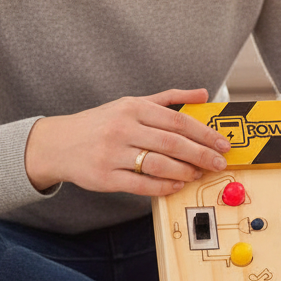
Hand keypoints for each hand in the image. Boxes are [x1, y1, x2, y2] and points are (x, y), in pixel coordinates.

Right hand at [24, 88, 230, 196]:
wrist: (58, 143)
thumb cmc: (100, 123)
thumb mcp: (131, 103)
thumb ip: (168, 98)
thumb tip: (202, 93)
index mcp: (133, 107)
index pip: (177, 120)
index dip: (204, 133)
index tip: (222, 143)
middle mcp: (123, 128)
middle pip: (172, 143)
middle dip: (201, 155)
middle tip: (218, 162)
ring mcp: (113, 153)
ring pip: (158, 165)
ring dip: (184, 172)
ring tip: (197, 174)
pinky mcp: (106, 177)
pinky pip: (141, 184)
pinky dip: (163, 186)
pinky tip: (176, 185)